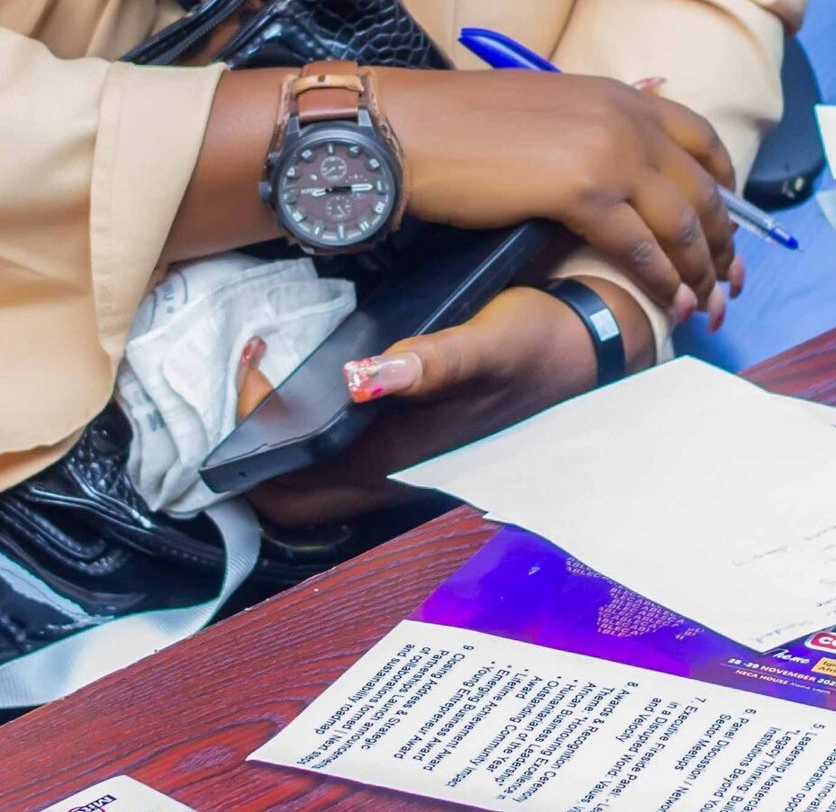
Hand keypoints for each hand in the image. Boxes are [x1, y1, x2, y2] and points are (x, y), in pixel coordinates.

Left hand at [240, 278, 670, 527]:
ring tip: (272, 367)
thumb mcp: (489, 341)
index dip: (256, 427)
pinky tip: (311, 375)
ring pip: (310, 482)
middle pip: (289, 496)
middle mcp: (392, 472)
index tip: (257, 358)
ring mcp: (400, 464)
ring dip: (276, 438)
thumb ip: (434, 361)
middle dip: (251, 446)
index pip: (293, 479)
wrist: (585, 348)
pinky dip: (306, 429)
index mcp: (399, 455)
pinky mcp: (409, 445)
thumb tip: (364, 377)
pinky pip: (336, 459)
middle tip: (255, 370)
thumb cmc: (534, 340)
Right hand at [377, 66, 736, 319]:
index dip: (726, 187)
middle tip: (726, 283)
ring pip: (680, 223)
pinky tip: (668, 305)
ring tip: (702, 306)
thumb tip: (633, 132)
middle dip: (722, 243)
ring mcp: (608, 152)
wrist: (412, 128)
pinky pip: (641, 247)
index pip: (702, 140)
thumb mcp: (548, 106)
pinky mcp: (581, 191)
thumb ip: (596, 121)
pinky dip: (662, 281)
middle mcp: (625, 118)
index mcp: (618, 95)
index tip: (729, 224)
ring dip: (699, 271)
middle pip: (701, 189)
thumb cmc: (463, 122)